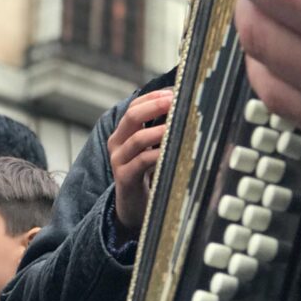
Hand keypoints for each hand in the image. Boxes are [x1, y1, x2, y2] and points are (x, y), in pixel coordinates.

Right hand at [108, 89, 173, 238]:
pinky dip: (157, 154)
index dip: (151, 97)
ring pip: (137, 139)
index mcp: (122, 134)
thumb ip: (158, 132)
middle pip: (131, 117)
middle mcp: (117, 144)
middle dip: (154, 106)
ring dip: (158, 130)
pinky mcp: (125, 178)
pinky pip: (141, 162)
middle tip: (173, 101)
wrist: (132, 208)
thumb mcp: (149, 150)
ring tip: (175, 125)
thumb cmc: (146, 175)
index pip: (133, 107)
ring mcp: (119, 161)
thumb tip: (183, 111)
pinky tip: (170, 151)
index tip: (172, 92)